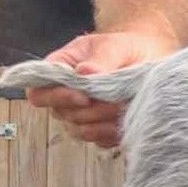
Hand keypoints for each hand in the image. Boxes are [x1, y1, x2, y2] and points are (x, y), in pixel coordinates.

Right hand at [27, 32, 178, 147]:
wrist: (148, 58)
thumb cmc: (125, 48)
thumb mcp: (114, 46)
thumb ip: (101, 59)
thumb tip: (84, 73)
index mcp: (59, 70)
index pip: (39, 92)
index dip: (56, 98)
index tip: (84, 97)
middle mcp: (64, 95)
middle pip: (61, 114)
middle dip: (90, 111)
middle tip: (117, 102)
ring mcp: (81, 114)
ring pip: (79, 130)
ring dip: (102, 124)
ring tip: (124, 109)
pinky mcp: (100, 127)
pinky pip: (99, 140)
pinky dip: (112, 134)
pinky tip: (126, 121)